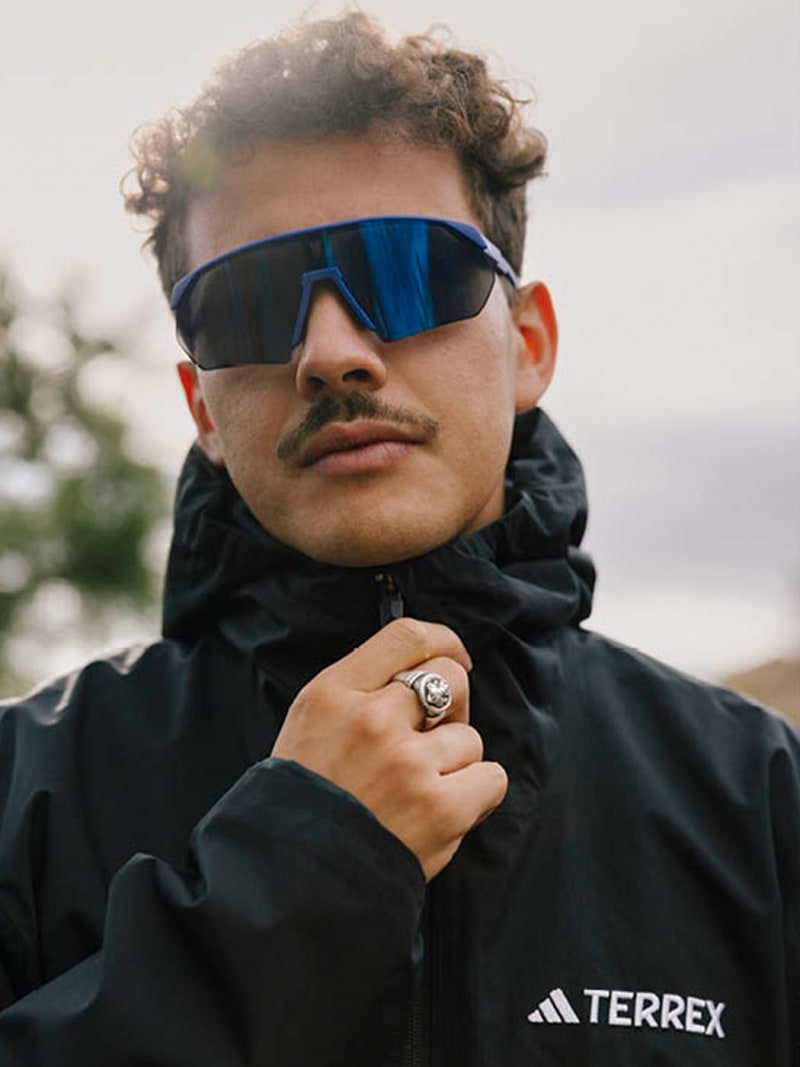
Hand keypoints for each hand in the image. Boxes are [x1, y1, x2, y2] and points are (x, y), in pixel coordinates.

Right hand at [271, 618, 507, 879]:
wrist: (291, 879)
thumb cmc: (304, 798)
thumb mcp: (310, 722)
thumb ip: (361, 689)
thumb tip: (428, 666)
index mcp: (334, 692)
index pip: (407, 636)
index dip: (444, 641)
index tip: (455, 655)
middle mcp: (372, 719)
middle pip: (450, 678)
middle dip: (452, 705)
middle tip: (432, 737)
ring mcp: (407, 763)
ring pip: (470, 737)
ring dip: (455, 763)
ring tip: (418, 789)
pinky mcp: (438, 808)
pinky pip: (490, 777)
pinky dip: (476, 794)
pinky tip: (443, 808)